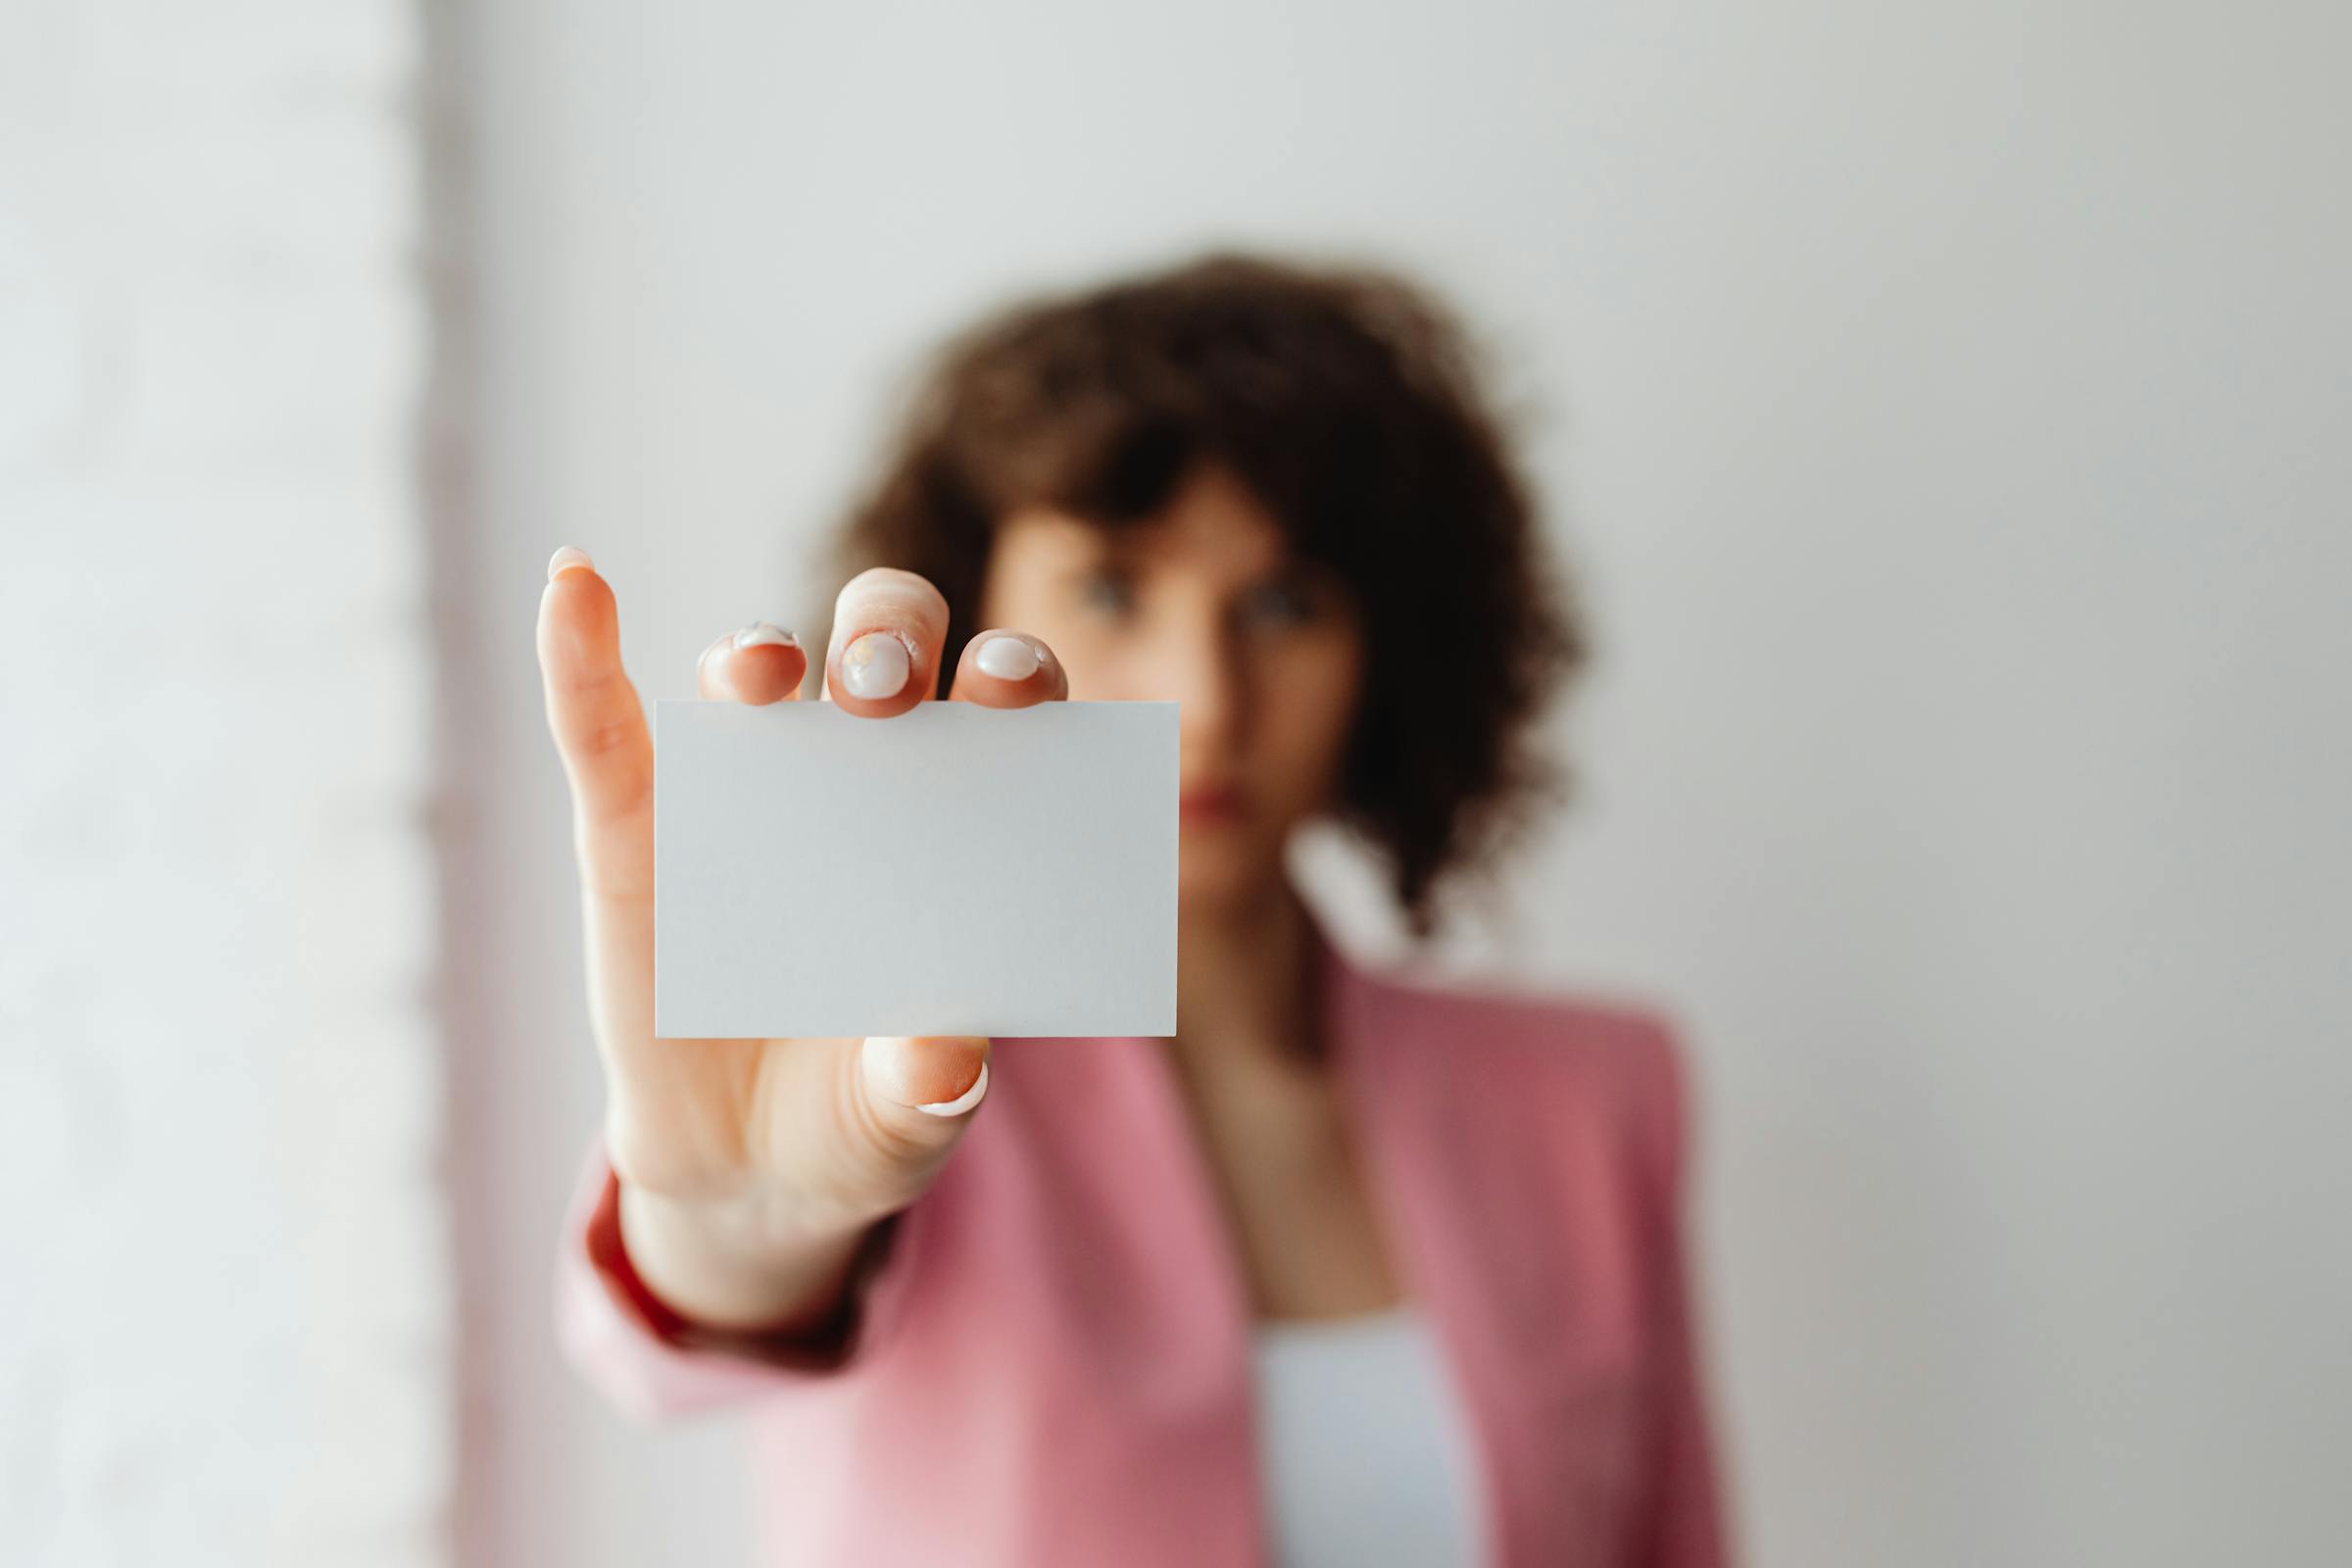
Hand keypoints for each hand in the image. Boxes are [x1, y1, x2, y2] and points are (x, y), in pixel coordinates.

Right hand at [535, 548, 1066, 1330]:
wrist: (754, 1168)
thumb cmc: (868, 1109)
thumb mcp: (907, 1116)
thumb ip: (927, 1087)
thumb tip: (941, 1060)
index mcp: (962, 812)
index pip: (1001, 706)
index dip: (1014, 674)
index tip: (1015, 690)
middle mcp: (861, 771)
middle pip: (882, 652)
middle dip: (888, 641)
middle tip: (885, 692)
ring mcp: (744, 787)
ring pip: (754, 673)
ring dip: (759, 654)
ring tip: (767, 677)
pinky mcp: (634, 824)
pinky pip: (599, 722)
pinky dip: (577, 649)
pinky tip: (572, 583)